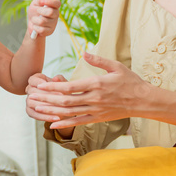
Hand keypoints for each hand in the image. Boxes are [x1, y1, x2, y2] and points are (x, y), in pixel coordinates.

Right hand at [25, 72, 65, 121]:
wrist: (63, 104)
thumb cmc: (62, 91)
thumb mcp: (64, 85)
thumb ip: (61, 81)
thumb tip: (56, 78)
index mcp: (35, 80)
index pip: (33, 80)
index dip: (39, 82)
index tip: (48, 84)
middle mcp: (29, 90)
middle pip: (32, 92)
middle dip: (44, 96)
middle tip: (57, 99)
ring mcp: (28, 100)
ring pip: (31, 103)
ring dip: (44, 107)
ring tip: (57, 110)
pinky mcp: (30, 111)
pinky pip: (34, 114)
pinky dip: (45, 117)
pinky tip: (56, 118)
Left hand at [27, 0, 60, 38]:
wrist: (31, 24)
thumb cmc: (34, 13)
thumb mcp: (35, 4)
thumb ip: (39, 0)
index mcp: (54, 7)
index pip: (57, 3)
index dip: (51, 2)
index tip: (43, 1)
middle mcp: (55, 15)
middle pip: (50, 12)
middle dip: (40, 11)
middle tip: (37, 11)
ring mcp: (53, 24)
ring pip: (42, 21)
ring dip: (35, 20)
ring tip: (35, 20)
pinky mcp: (50, 31)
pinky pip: (41, 29)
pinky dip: (35, 27)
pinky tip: (36, 26)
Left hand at [34, 52, 149, 128]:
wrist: (144, 101)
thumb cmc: (131, 82)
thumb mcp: (116, 66)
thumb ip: (99, 60)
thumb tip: (84, 51)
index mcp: (96, 84)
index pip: (70, 87)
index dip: (53, 87)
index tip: (41, 85)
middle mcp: (94, 99)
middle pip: (65, 100)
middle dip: (46, 99)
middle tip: (31, 96)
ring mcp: (95, 110)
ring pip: (69, 112)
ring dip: (51, 110)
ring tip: (36, 108)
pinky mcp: (97, 118)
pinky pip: (78, 122)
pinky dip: (65, 123)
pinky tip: (52, 124)